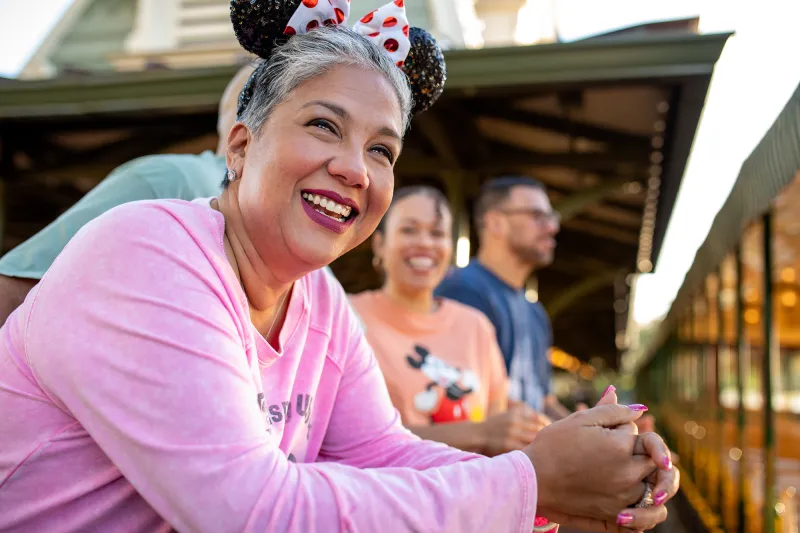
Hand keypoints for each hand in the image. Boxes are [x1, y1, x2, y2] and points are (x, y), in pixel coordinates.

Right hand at [479, 402, 549, 455]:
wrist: (477, 434)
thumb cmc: (495, 426)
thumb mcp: (507, 416)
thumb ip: (522, 416)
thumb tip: (542, 420)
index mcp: (515, 414)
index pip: (537, 418)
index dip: (545, 425)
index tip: (549, 431)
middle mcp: (514, 422)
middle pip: (537, 429)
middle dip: (544, 436)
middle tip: (549, 443)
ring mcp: (511, 433)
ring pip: (532, 439)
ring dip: (538, 445)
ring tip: (543, 450)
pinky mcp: (508, 445)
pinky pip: (524, 449)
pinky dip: (530, 452)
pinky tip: (533, 455)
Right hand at [523, 390, 675, 530]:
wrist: (532, 479)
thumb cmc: (552, 446)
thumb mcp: (580, 421)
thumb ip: (612, 411)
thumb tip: (638, 408)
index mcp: (621, 447)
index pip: (641, 435)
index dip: (626, 432)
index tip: (609, 433)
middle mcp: (628, 474)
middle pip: (655, 462)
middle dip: (644, 455)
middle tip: (624, 454)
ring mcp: (623, 497)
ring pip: (654, 489)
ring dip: (649, 481)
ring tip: (633, 477)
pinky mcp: (615, 516)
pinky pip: (646, 517)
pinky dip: (647, 511)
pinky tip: (637, 502)